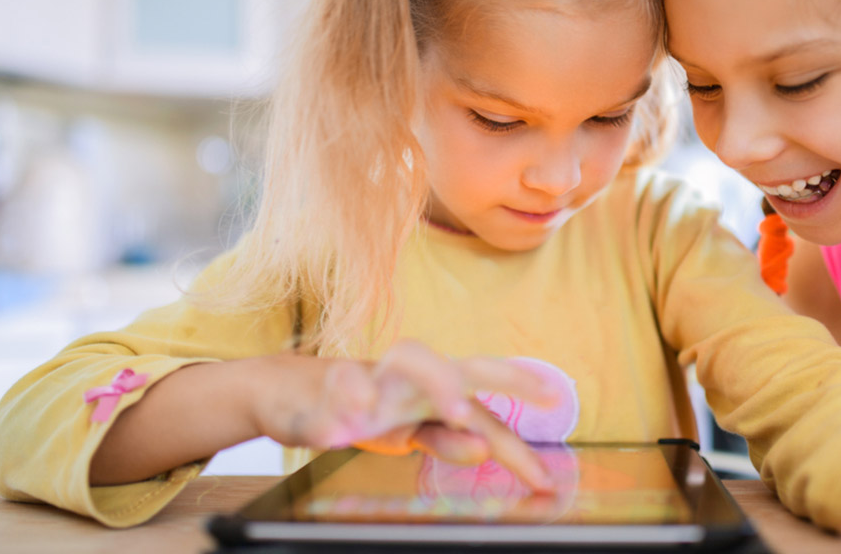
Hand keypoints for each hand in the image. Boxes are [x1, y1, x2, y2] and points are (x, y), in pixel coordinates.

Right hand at [248, 340, 558, 490]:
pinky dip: (348, 399)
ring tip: (461, 415)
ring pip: (414, 358)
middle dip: (508, 377)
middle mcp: (415, 378)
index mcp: (439, 394)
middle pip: (466, 366)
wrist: (294, 392)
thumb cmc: (368, 408)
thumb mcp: (413, 431)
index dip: (516, 449)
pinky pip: (343, 385)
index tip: (546, 481)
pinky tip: (344, 428)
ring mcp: (376, 377)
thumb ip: (450, 440)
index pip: (486, 420)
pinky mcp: (331, 386)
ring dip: (441, 382)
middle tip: (545, 393)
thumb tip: (481, 449)